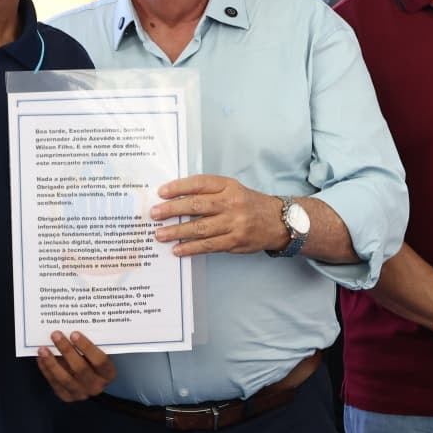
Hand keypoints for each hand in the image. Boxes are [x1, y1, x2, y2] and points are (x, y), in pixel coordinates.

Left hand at [37, 331, 115, 401]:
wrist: (89, 381)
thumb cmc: (92, 360)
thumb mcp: (97, 352)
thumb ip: (88, 344)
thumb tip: (68, 328)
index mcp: (108, 373)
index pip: (100, 361)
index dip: (87, 347)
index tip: (74, 333)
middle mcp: (96, 386)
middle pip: (81, 369)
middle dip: (67, 351)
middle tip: (56, 335)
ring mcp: (81, 393)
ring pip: (65, 379)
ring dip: (52, 363)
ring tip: (43, 349)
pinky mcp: (66, 396)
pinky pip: (54, 383)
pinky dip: (46, 369)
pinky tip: (40, 357)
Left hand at [150, 175, 284, 256]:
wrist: (278, 221)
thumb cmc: (248, 203)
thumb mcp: (231, 189)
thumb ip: (207, 192)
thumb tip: (174, 199)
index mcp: (228, 186)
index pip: (199, 183)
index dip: (178, 187)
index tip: (161, 192)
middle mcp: (231, 203)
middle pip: (196, 205)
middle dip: (172, 210)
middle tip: (154, 214)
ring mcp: (234, 223)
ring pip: (200, 228)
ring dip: (177, 232)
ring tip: (159, 234)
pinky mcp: (235, 241)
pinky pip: (209, 245)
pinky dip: (191, 248)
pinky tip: (177, 249)